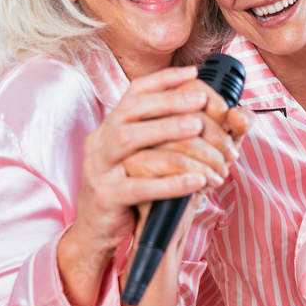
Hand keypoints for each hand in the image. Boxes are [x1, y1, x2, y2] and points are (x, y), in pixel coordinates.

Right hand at [57, 66, 226, 305]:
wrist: (97, 231)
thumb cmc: (130, 189)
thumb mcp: (144, 157)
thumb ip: (166, 135)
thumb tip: (208, 113)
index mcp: (110, 128)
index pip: (133, 94)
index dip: (162, 80)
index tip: (193, 73)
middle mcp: (100, 143)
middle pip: (129, 112)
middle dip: (166, 102)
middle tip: (199, 100)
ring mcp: (99, 169)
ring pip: (128, 141)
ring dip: (166, 131)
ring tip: (198, 128)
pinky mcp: (106, 197)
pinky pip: (138, 186)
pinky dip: (169, 182)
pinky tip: (196, 179)